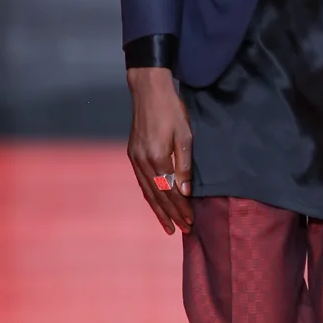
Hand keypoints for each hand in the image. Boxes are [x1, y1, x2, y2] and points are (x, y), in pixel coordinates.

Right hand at [127, 67, 193, 233]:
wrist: (148, 91)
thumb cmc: (171, 110)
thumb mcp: (185, 135)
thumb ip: (184, 165)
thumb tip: (184, 192)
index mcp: (157, 157)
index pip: (170, 191)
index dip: (180, 208)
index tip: (190, 221)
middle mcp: (143, 161)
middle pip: (158, 195)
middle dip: (171, 215)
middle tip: (182, 230)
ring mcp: (135, 158)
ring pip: (147, 192)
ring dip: (158, 211)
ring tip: (168, 227)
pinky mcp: (132, 154)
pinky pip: (141, 182)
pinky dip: (149, 197)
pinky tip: (155, 205)